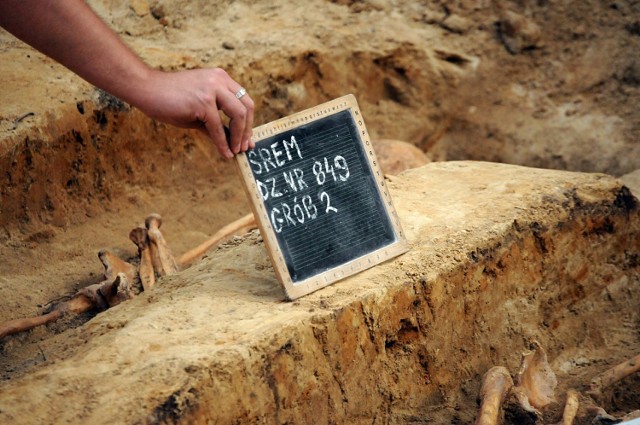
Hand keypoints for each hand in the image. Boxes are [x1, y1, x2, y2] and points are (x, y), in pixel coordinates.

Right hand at [135, 68, 254, 158]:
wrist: (146, 89)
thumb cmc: (170, 100)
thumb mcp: (200, 111)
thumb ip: (217, 123)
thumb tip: (233, 142)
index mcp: (221, 78)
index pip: (244, 99)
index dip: (249, 121)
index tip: (247, 138)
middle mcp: (219, 80)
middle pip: (247, 106)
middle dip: (248, 129)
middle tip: (244, 147)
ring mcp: (211, 89)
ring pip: (238, 115)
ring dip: (239, 137)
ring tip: (236, 151)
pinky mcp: (202, 102)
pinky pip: (218, 127)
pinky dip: (223, 143)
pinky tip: (225, 153)